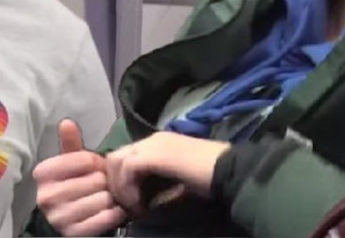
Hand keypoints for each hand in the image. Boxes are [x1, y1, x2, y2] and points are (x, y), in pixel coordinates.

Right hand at [33, 119, 127, 235]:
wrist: (71, 215)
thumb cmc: (74, 181)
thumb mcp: (71, 160)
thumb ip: (70, 142)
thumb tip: (66, 121)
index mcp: (42, 173)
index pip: (84, 160)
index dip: (95, 162)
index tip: (94, 166)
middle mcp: (45, 196)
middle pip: (94, 181)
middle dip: (104, 180)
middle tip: (103, 183)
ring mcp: (58, 218)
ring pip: (101, 200)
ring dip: (110, 198)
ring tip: (107, 195)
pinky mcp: (72, 234)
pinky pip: (103, 220)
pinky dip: (114, 214)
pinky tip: (113, 209)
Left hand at [106, 132, 229, 212]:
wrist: (229, 171)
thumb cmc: (211, 178)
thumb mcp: (180, 184)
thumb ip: (161, 187)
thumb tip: (146, 202)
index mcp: (160, 142)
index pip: (126, 155)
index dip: (122, 180)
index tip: (133, 203)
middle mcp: (153, 139)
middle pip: (116, 156)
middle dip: (116, 183)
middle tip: (128, 206)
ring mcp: (153, 144)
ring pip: (116, 160)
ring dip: (120, 186)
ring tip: (134, 206)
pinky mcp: (154, 154)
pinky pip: (127, 168)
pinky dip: (128, 188)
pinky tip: (140, 204)